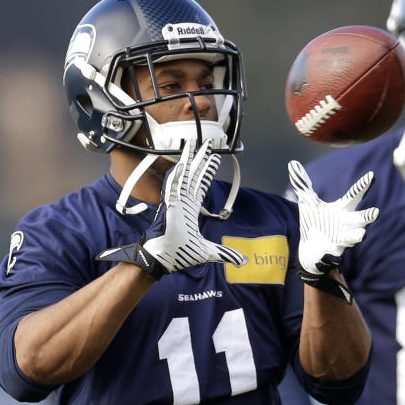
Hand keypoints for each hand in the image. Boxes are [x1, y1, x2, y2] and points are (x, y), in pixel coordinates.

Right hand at [97, 140, 246, 277]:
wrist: (162, 259)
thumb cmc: (180, 254)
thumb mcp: (208, 252)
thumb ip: (225, 253)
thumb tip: (242, 261)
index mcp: (190, 209)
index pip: (202, 184)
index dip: (208, 171)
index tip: (213, 158)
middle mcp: (183, 201)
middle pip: (194, 174)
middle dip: (201, 158)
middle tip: (208, 143)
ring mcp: (175, 202)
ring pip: (184, 175)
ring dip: (189, 160)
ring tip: (194, 143)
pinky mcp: (168, 206)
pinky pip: (173, 187)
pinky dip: (177, 175)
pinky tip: (182, 162)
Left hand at [287, 160, 377, 302]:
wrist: (310, 247)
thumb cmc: (314, 222)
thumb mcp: (307, 202)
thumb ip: (302, 184)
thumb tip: (292, 163)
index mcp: (343, 209)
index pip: (354, 195)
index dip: (362, 186)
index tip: (371, 175)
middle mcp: (348, 222)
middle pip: (361, 218)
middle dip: (368, 216)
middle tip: (376, 212)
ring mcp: (345, 237)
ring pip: (356, 235)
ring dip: (358, 235)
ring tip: (362, 234)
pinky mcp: (338, 249)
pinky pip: (342, 248)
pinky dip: (341, 248)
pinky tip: (341, 248)